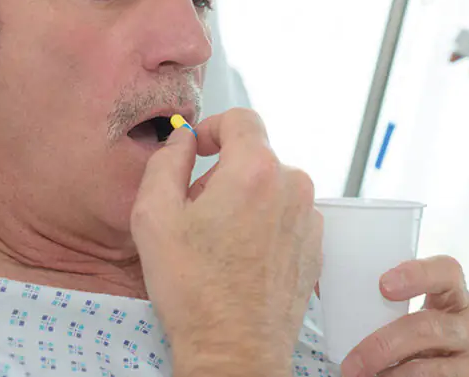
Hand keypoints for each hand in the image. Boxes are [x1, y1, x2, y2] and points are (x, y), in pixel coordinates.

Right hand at [131, 108, 322, 376]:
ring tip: (218, 240)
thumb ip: (166, 160)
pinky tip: (241, 256)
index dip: (213, 127)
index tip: (198, 149)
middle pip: (254, 155)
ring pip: (271, 186)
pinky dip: (264, 223)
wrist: (234, 350)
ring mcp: (309, 217)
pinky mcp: (315, 245)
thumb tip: (182, 139)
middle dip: (222, 172)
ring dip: (244, 198)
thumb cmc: (194, 290)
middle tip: (195, 211)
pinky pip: (286, 214)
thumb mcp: (153, 215)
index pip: (241, 118)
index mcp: (255, 170)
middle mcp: (292, 186)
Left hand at [341, 256, 468, 376]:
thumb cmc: (415, 342)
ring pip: (428, 368)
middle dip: (383, 345)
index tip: (382, 285)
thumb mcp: (405, 318)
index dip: (418, 273)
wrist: (441, 376)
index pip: (448, 270)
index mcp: (454, 296)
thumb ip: (379, 300)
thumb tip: (317, 282)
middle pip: (427, 326)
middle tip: (350, 364)